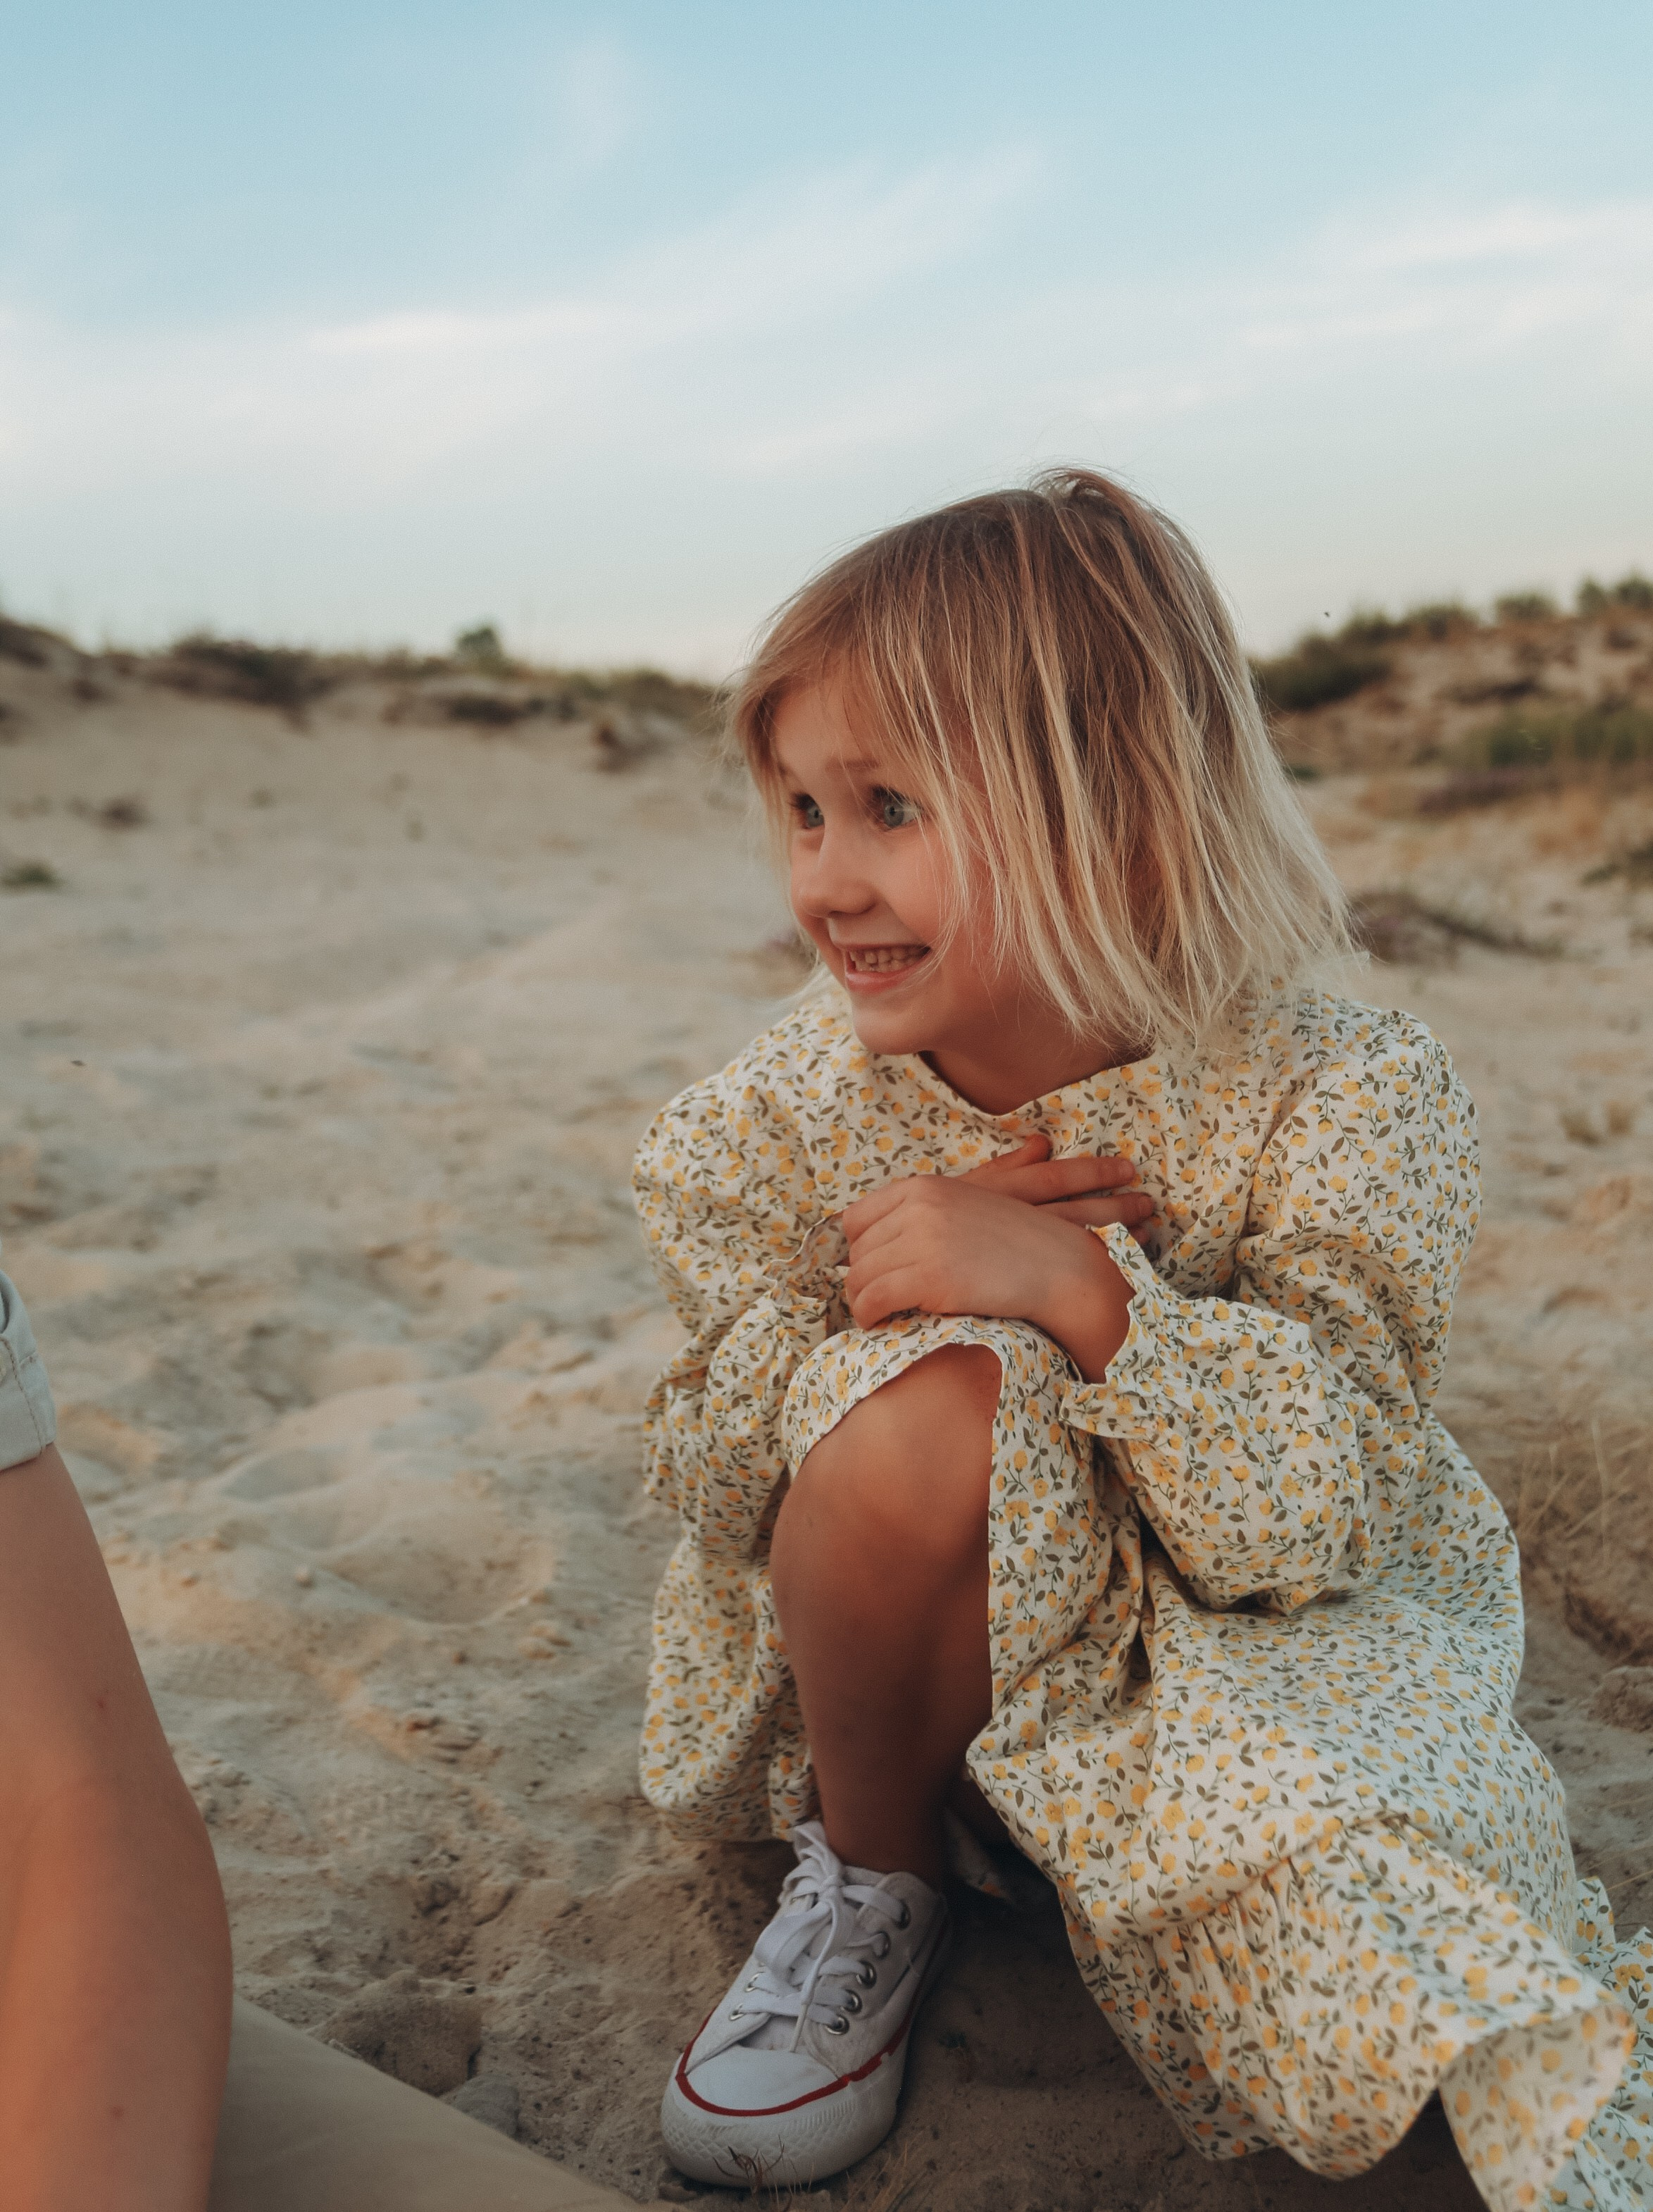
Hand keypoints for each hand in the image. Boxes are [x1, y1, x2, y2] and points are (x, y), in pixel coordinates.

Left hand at [840, 1135, 1152, 1379]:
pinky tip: (880, 1323)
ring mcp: (923, 1241)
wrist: (1057, 1266)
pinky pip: (873, 1299)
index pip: (855, 1218)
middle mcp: (917, 1208)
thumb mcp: (962, 1208)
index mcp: (922, 1187)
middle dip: (861, 1277)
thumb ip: (920, 1213)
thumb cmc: (1011, 1243)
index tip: (869, 1268)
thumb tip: (870, 1235)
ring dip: (862, 1301)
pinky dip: (869, 1315)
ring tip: (875, 1315)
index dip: (857, 1248)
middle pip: (856, 1251)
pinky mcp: (929, 1277)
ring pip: (860, 1277)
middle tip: (873, 1299)